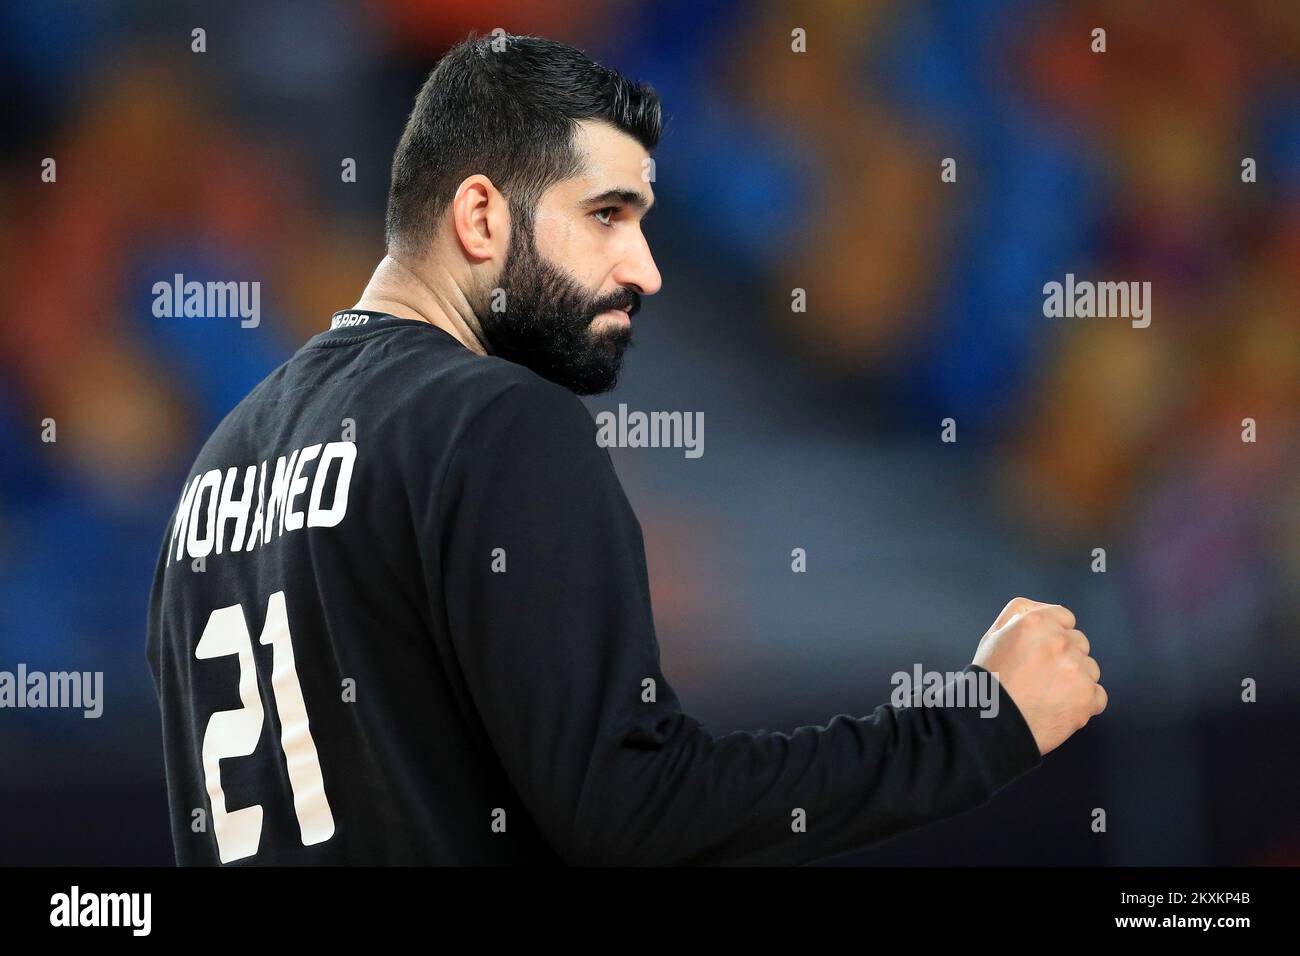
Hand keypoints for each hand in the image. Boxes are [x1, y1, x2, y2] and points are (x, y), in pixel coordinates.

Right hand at [972, 597, 1106, 755]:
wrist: (991, 723)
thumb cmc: (990, 680)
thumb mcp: (994, 636)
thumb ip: (1019, 613)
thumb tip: (1042, 608)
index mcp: (1037, 621)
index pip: (1065, 618)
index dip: (1053, 635)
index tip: (1041, 653)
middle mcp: (1060, 641)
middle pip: (1079, 643)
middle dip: (1065, 657)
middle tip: (1040, 676)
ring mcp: (1076, 669)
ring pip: (1090, 669)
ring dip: (1075, 680)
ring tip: (1047, 694)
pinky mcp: (1087, 696)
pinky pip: (1098, 696)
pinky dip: (1083, 704)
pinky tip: (1059, 708)